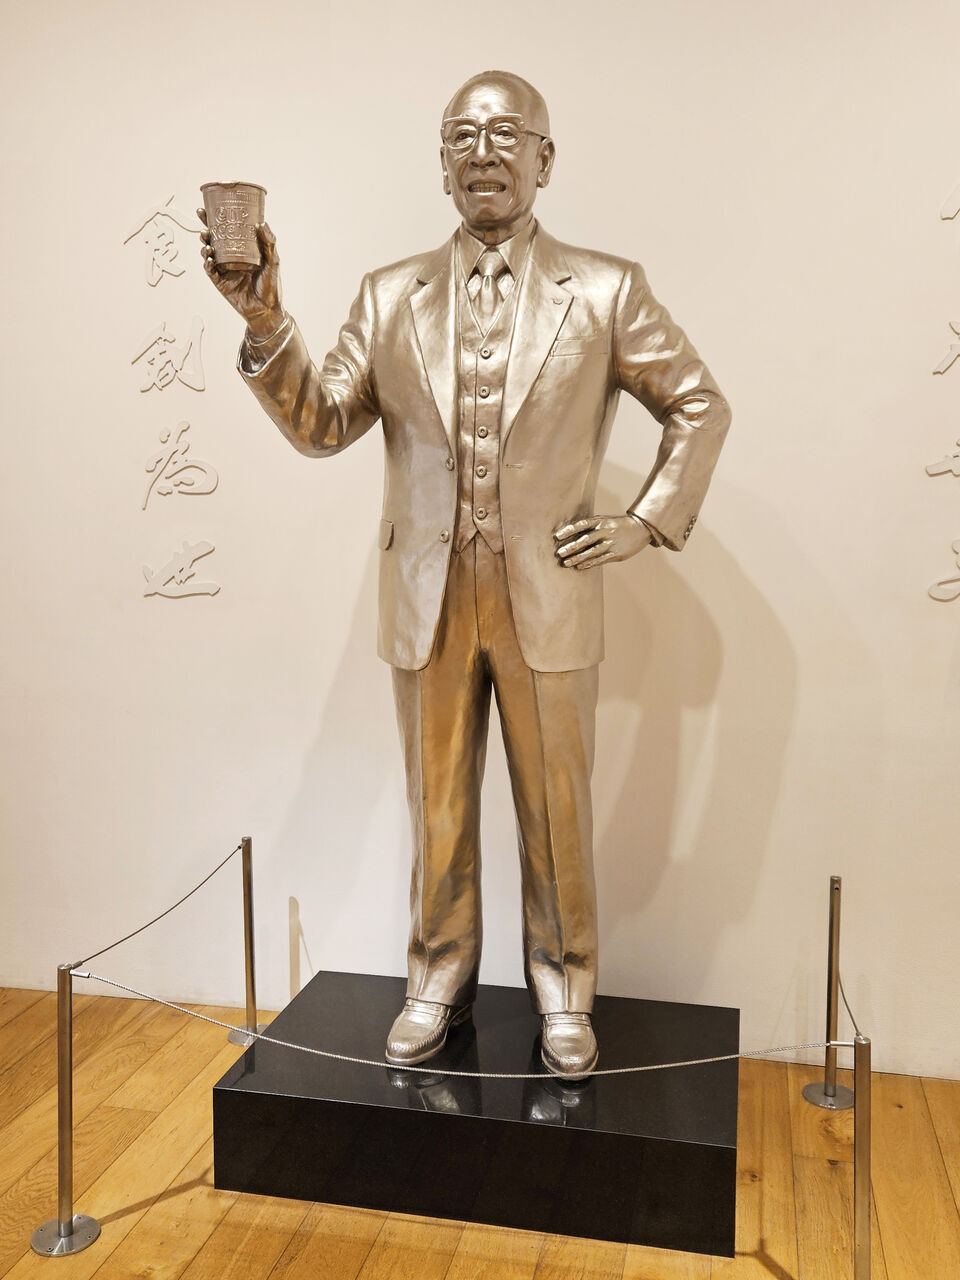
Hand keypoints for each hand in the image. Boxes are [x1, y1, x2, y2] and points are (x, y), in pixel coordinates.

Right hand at [198, 210, 284, 338]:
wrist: (267, 311)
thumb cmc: (271, 287)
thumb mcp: (273, 262)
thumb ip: (269, 244)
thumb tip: (262, 223)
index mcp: (243, 250)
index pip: (228, 231)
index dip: (218, 219)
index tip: (210, 207)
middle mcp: (232, 258)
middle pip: (215, 239)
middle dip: (205, 226)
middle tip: (201, 217)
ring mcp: (225, 270)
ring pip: (209, 253)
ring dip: (205, 244)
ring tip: (206, 239)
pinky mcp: (221, 283)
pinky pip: (210, 271)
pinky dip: (207, 263)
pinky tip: (209, 258)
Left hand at [554, 514, 651, 569]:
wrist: (640, 529)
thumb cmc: (617, 525)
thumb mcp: (605, 520)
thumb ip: (590, 527)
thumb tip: (570, 534)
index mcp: (601, 521)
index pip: (581, 525)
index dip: (569, 530)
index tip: (557, 536)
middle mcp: (605, 531)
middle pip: (585, 540)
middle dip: (571, 547)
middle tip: (559, 553)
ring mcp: (611, 543)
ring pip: (591, 552)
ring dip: (577, 558)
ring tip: (566, 563)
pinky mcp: (616, 554)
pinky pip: (600, 560)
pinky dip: (589, 564)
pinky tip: (579, 567)